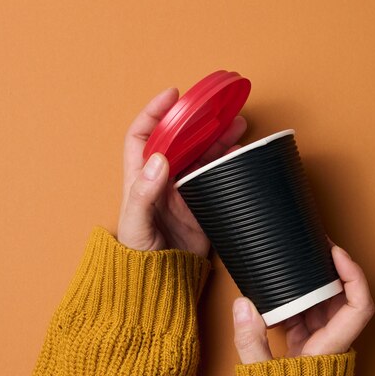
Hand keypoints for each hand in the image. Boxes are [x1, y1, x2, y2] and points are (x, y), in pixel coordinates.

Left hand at [117, 87, 245, 256]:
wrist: (160, 280)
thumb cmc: (138, 252)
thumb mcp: (135, 223)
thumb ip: (144, 193)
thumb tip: (159, 160)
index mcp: (141, 176)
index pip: (143, 135)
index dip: (155, 112)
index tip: (173, 95)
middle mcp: (163, 177)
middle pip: (180, 139)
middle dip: (197, 121)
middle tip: (217, 108)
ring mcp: (184, 189)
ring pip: (202, 154)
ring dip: (218, 138)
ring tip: (237, 124)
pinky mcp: (202, 202)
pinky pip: (217, 175)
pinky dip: (229, 162)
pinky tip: (239, 152)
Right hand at [232, 243, 374, 363]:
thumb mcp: (263, 374)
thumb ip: (250, 341)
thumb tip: (242, 305)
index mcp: (331, 346)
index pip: (359, 305)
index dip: (353, 275)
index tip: (337, 253)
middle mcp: (332, 341)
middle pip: (340, 297)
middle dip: (329, 269)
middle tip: (315, 245)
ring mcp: (322, 342)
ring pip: (323, 304)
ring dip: (312, 283)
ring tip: (298, 260)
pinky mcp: (310, 345)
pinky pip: (308, 314)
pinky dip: (296, 300)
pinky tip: (281, 290)